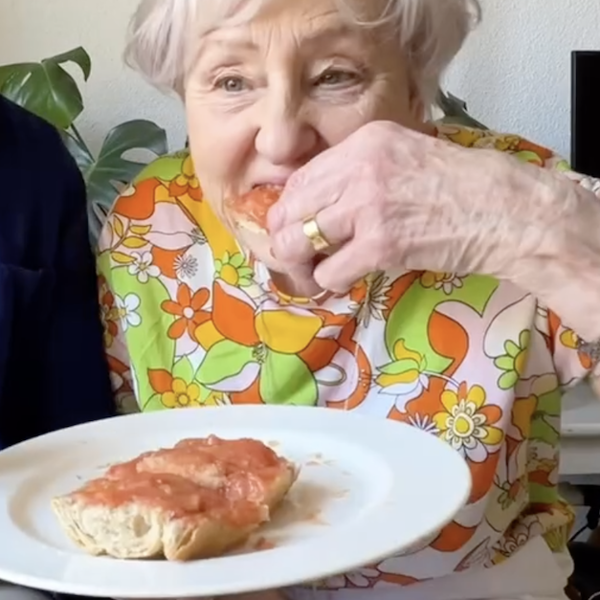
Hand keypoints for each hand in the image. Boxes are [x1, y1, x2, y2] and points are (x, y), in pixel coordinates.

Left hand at [267, 121, 550, 293]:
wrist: (505, 210)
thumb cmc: (461, 187)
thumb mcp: (404, 157)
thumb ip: (359, 172)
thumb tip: (319, 203)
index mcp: (363, 142)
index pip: (298, 180)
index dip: (288, 211)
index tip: (293, 229)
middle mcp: (358, 167)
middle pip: (289, 210)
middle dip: (286, 241)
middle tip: (298, 259)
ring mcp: (367, 206)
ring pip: (298, 242)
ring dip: (303, 266)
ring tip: (316, 273)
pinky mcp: (381, 244)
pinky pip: (329, 271)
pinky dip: (331, 282)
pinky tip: (348, 279)